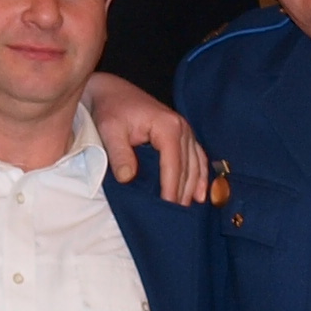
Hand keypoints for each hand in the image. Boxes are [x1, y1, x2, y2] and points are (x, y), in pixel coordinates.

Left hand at [86, 73, 209, 203]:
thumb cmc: (110, 110)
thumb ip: (119, 154)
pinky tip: (200, 195)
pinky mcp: (183, 135)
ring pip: (196, 164)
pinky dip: (200, 177)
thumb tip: (129, 178)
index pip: (174, 163)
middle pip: (188, 167)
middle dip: (183, 193)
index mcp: (167, 126)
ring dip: (193, 188)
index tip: (168, 208)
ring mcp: (185, 131)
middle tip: (175, 218)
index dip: (172, 188)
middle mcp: (182, 127)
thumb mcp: (110, 130)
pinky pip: (198, 158)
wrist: (111, 93)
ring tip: (186, 212)